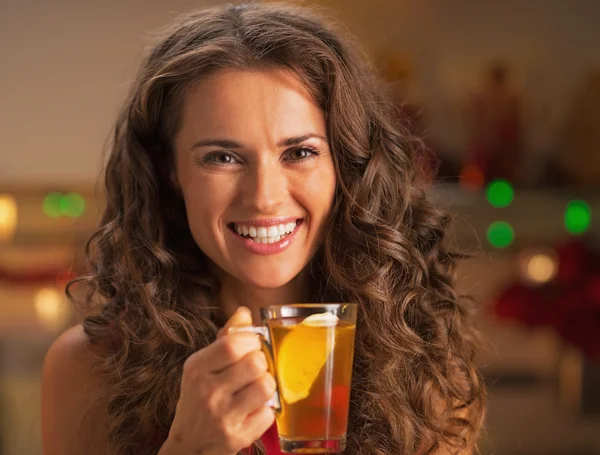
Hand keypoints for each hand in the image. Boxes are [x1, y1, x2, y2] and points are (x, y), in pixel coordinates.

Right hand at [165, 307, 275, 454]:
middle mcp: (207, 391)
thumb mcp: (203, 366)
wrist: (188, 445)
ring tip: (256, 389)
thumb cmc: (199, 398)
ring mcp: (221, 416)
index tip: (252, 345)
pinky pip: (269, 414)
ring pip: (266, 386)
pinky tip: (253, 411)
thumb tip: (244, 312)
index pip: (233, 344)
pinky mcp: (236, 438)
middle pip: (255, 363)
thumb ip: (225, 338)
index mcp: (197, 368)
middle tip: (255, 369)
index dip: (252, 340)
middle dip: (261, 363)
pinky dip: (265, 411)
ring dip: (266, 386)